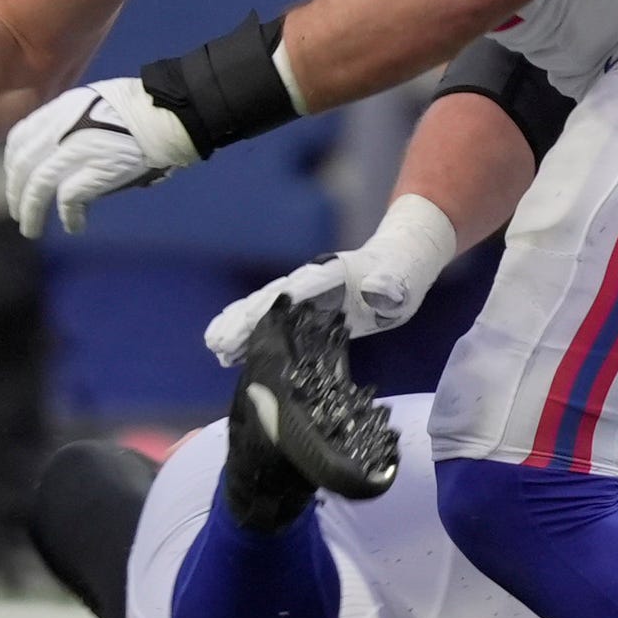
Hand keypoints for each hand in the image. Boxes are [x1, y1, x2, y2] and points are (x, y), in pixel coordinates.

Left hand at [4, 77, 197, 235]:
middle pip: (24, 164)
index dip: (13, 162)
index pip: (21, 137)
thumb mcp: (96, 102)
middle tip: (18, 212)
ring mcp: (76, 150)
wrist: (166, 114)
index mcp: (61, 108)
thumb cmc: (142, 107)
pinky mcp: (94, 171)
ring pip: (37, 186)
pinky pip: (68, 200)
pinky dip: (68, 217)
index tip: (15, 179)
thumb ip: (74, 123)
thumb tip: (63, 154)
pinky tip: (74, 227)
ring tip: (31, 229)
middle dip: (16, 192)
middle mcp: (61, 127)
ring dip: (31, 211)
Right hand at [203, 194, 459, 363]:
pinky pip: (272, 322)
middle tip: (217, 342)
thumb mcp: (404, 277)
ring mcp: (306, 296)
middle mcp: (312, 282)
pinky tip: (230, 353)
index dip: (274, 304)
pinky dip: (251, 335)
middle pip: (270, 299)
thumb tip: (375, 291)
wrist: (400, 263)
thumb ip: (390, 283)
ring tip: (214, 347)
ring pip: (264, 309)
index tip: (248, 321)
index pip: (300, 288)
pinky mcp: (306, 311)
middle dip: (244, 320)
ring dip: (239, 327)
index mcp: (333, 273)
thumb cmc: (404, 270)